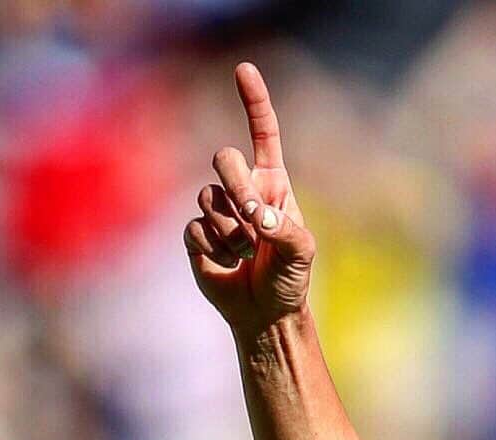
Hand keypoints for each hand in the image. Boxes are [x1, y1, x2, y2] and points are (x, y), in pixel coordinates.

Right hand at [184, 63, 314, 337]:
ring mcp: (218, 212)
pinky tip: (227, 263)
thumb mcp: (301, 253)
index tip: (244, 70)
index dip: (254, 101)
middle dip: (237, 187)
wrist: (266, 313)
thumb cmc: (289, 279)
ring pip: (207, 198)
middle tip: (254, 220)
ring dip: (229, 230)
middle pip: (224, 159)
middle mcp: (243, 191)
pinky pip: (194, 228)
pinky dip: (212, 249)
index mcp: (272, 184)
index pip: (263, 134)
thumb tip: (258, 218)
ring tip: (245, 253)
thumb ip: (285, 230)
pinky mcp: (197, 236)